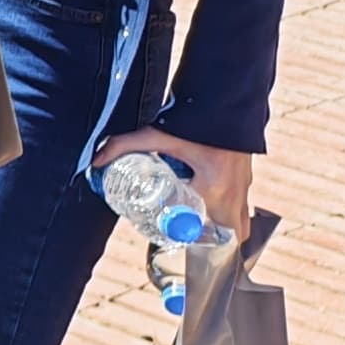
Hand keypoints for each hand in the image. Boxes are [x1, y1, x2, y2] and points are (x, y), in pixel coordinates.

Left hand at [100, 129, 253, 241]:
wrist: (227, 103)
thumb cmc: (194, 121)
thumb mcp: (158, 135)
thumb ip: (125, 145)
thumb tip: (97, 160)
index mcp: (214, 187)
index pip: (199, 226)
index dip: (182, 234)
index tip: (165, 234)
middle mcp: (234, 194)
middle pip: (223, 236)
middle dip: (202, 241)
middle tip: (179, 237)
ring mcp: (244, 190)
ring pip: (237, 230)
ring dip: (219, 237)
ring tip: (195, 235)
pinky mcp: (247, 184)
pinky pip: (243, 218)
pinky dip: (232, 226)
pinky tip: (214, 224)